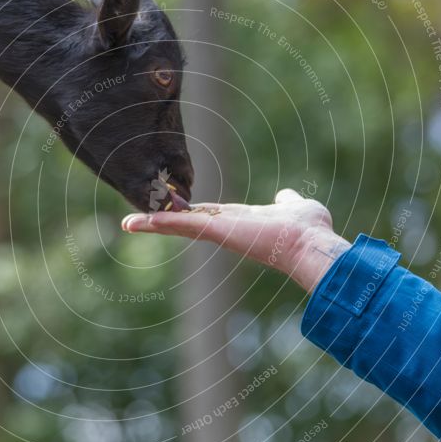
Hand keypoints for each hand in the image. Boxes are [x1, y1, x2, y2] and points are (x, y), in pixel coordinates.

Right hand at [121, 188, 351, 292]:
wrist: (312, 245)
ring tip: (128, 224)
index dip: (186, 212)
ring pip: (180, 226)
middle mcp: (226, 228)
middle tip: (132, 223)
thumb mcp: (295, 206)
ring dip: (153, 224)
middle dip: (160, 222)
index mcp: (240, 221)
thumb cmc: (309, 230)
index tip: (168, 209)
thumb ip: (286, 201)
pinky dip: (162, 222)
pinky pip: (184, 224)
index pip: (206, 216)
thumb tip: (286, 197)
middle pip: (185, 223)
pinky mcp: (218, 231)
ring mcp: (220, 232)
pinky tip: (140, 222)